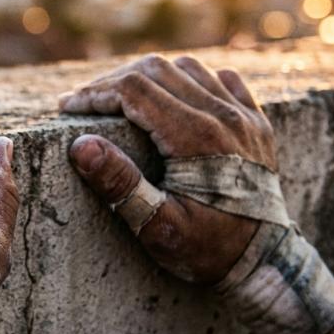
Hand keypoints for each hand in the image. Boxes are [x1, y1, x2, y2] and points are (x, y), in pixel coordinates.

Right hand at [60, 54, 276, 283]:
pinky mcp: (257, 123)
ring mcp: (245, 117)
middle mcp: (224, 117)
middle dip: (112, 81)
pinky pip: (222, 79)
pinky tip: (172, 97)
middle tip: (84, 103)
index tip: (66, 107)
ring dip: (149, 76)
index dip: (93, 94)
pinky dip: (190, 80)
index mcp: (197, 137)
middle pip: (157, 70)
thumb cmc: (208, 251)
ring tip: (119, 99)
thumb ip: (120, 184)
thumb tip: (81, 145)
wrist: (267, 264)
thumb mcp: (158, 227)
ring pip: (187, 68)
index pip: (134, 90)